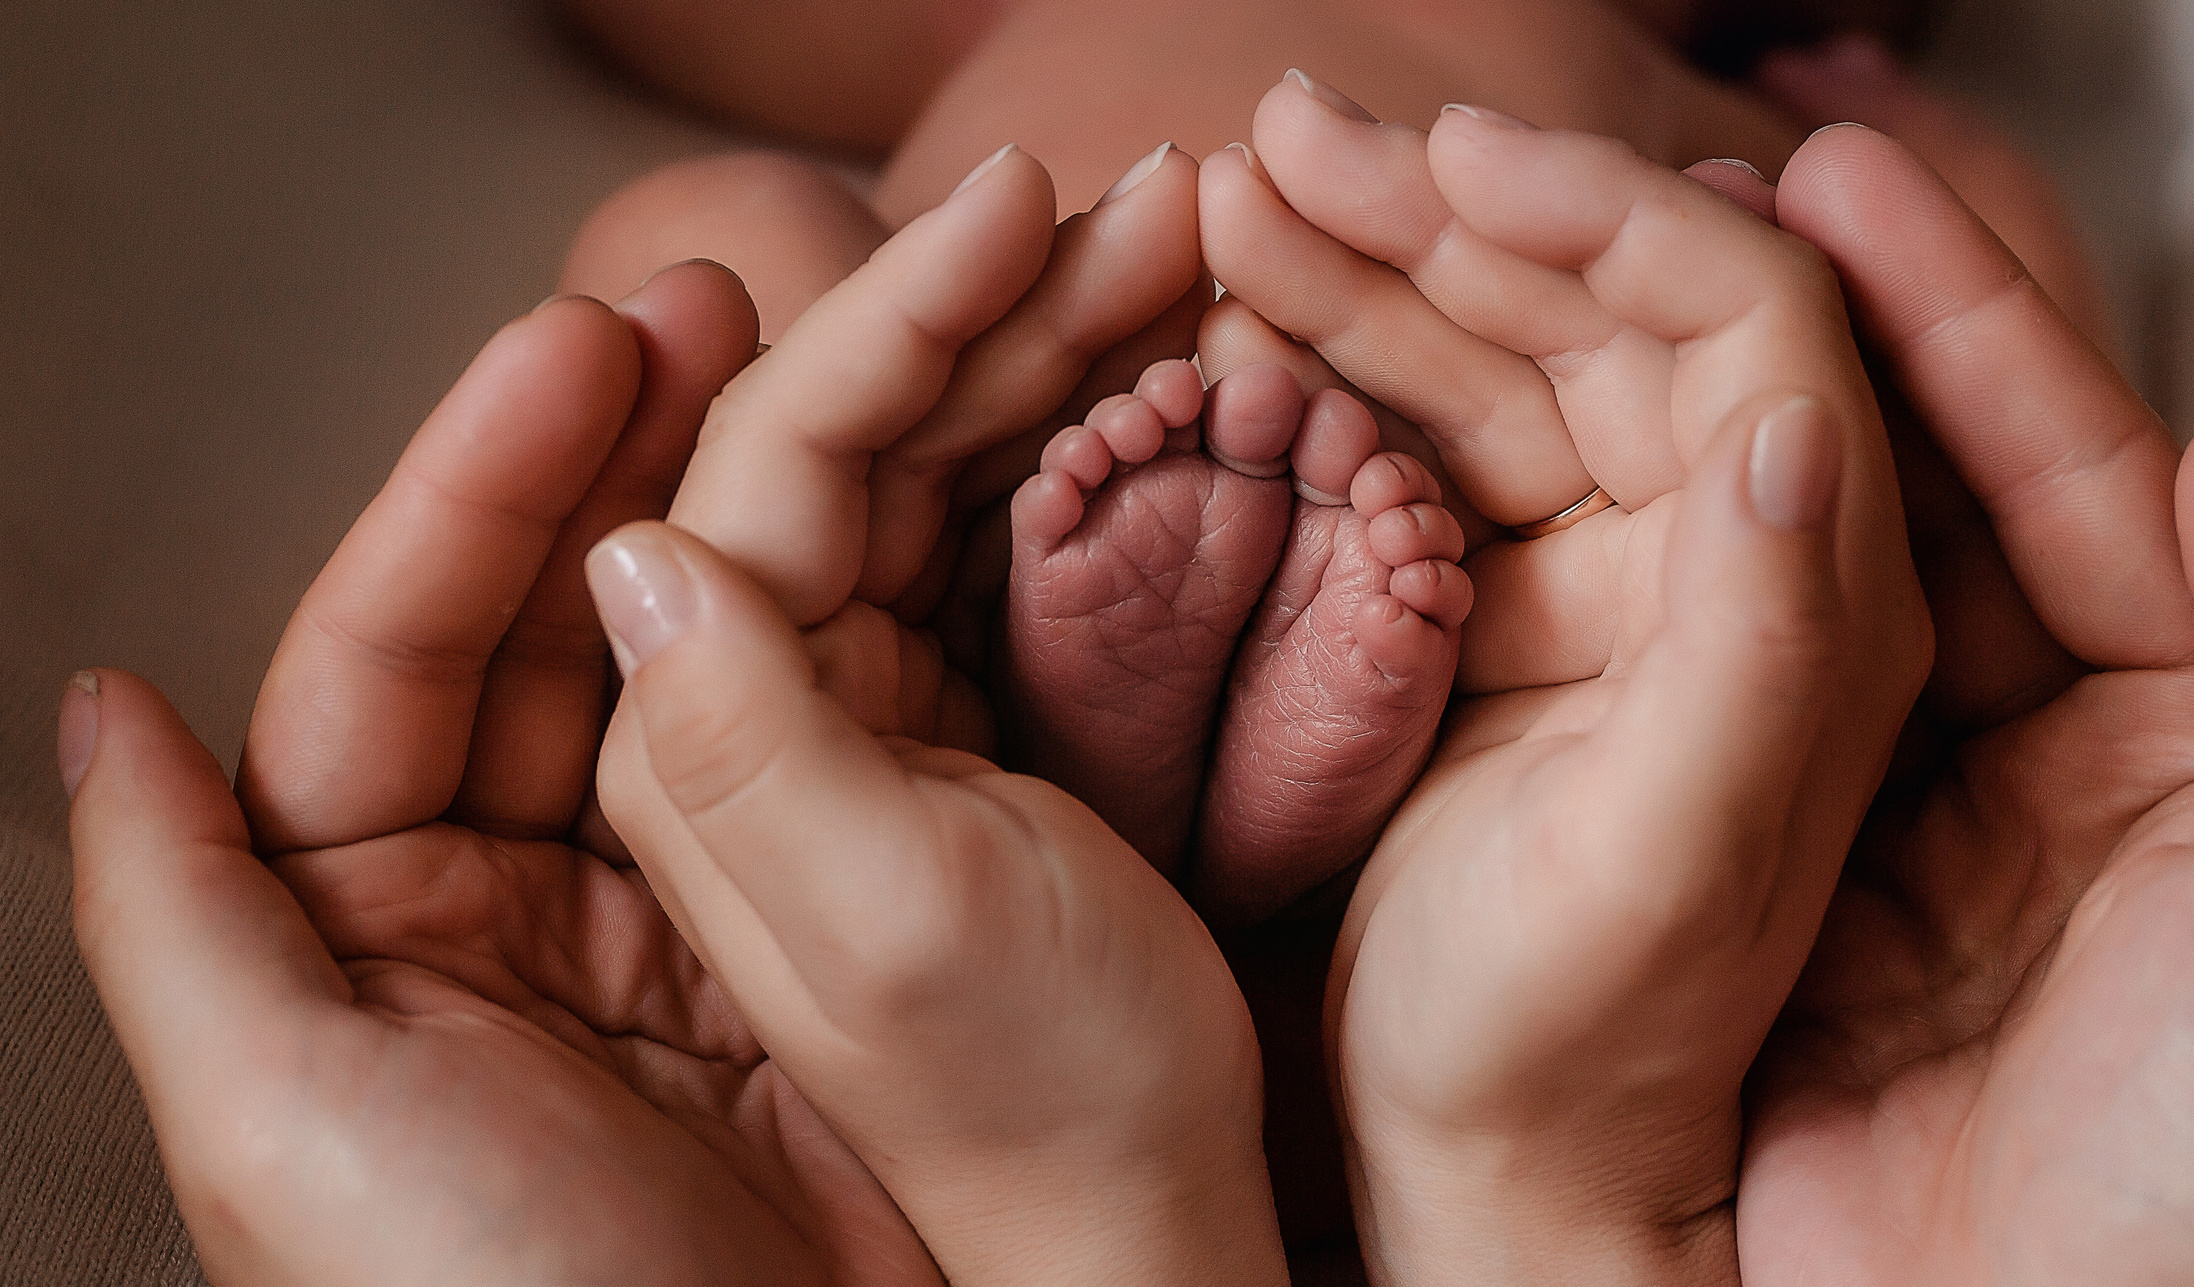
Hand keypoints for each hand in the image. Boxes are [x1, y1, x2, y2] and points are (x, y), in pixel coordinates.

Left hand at [65, 269, 938, 1286]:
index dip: (477, 489)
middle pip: (550, 631)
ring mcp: (677, 922)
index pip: (398, 655)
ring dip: (732, 513)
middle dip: (614, 458)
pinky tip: (881, 533)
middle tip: (706, 307)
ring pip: (686, 670)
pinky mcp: (811, 950)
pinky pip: (814, 755)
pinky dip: (848, 634)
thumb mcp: (285, 1128)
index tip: (578, 344)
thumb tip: (108, 710)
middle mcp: (517, 907)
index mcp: (371, 929)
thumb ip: (180, 913)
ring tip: (802, 363)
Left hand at [590, 144, 1290, 1286]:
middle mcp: (726, 727)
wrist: (1142, 1240)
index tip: (1019, 204)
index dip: (881, 318)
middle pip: (829, 449)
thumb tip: (632, 540)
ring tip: (1172, 260)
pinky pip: (982, 552)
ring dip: (1035, 357)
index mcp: (674, 767)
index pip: (746, 473)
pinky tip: (1156, 387)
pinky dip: (1072, 455)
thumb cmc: (1031, 1125)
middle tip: (1136, 206)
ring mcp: (834, 726)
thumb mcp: (872, 946)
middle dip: (976, 310)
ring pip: (915, 481)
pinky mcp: (934, 743)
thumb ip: (731, 750)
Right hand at [1197, 103, 1929, 1281]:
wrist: (1491, 1195)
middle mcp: (1747, 566)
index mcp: (1829, 602)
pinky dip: (1345, 372)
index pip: (1750, 318)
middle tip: (1285, 133)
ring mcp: (1628, 588)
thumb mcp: (1701, 876)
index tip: (1442, 158)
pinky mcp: (1522, 627)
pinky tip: (1243, 320)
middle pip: (1614, 309)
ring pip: (1511, 361)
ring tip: (1231, 198)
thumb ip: (1781, 648)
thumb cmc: (1598, 1073)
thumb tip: (1807, 418)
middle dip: (1452, 208)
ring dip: (1378, 266)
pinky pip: (1438, 449)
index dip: (1600, 212)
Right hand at [1734, 125, 2193, 1284]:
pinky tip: (1618, 493)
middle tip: (1728, 201)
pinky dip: (1680, 604)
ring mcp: (1895, 841)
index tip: (1853, 188)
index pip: (2077, 484)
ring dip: (1746, 449)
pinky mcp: (1777, 918)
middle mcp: (2041, 774)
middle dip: (1838, 352)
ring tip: (1645, 299)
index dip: (1971, 327)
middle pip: (1932, 512)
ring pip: (1817, 598)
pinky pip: (1732, 721)